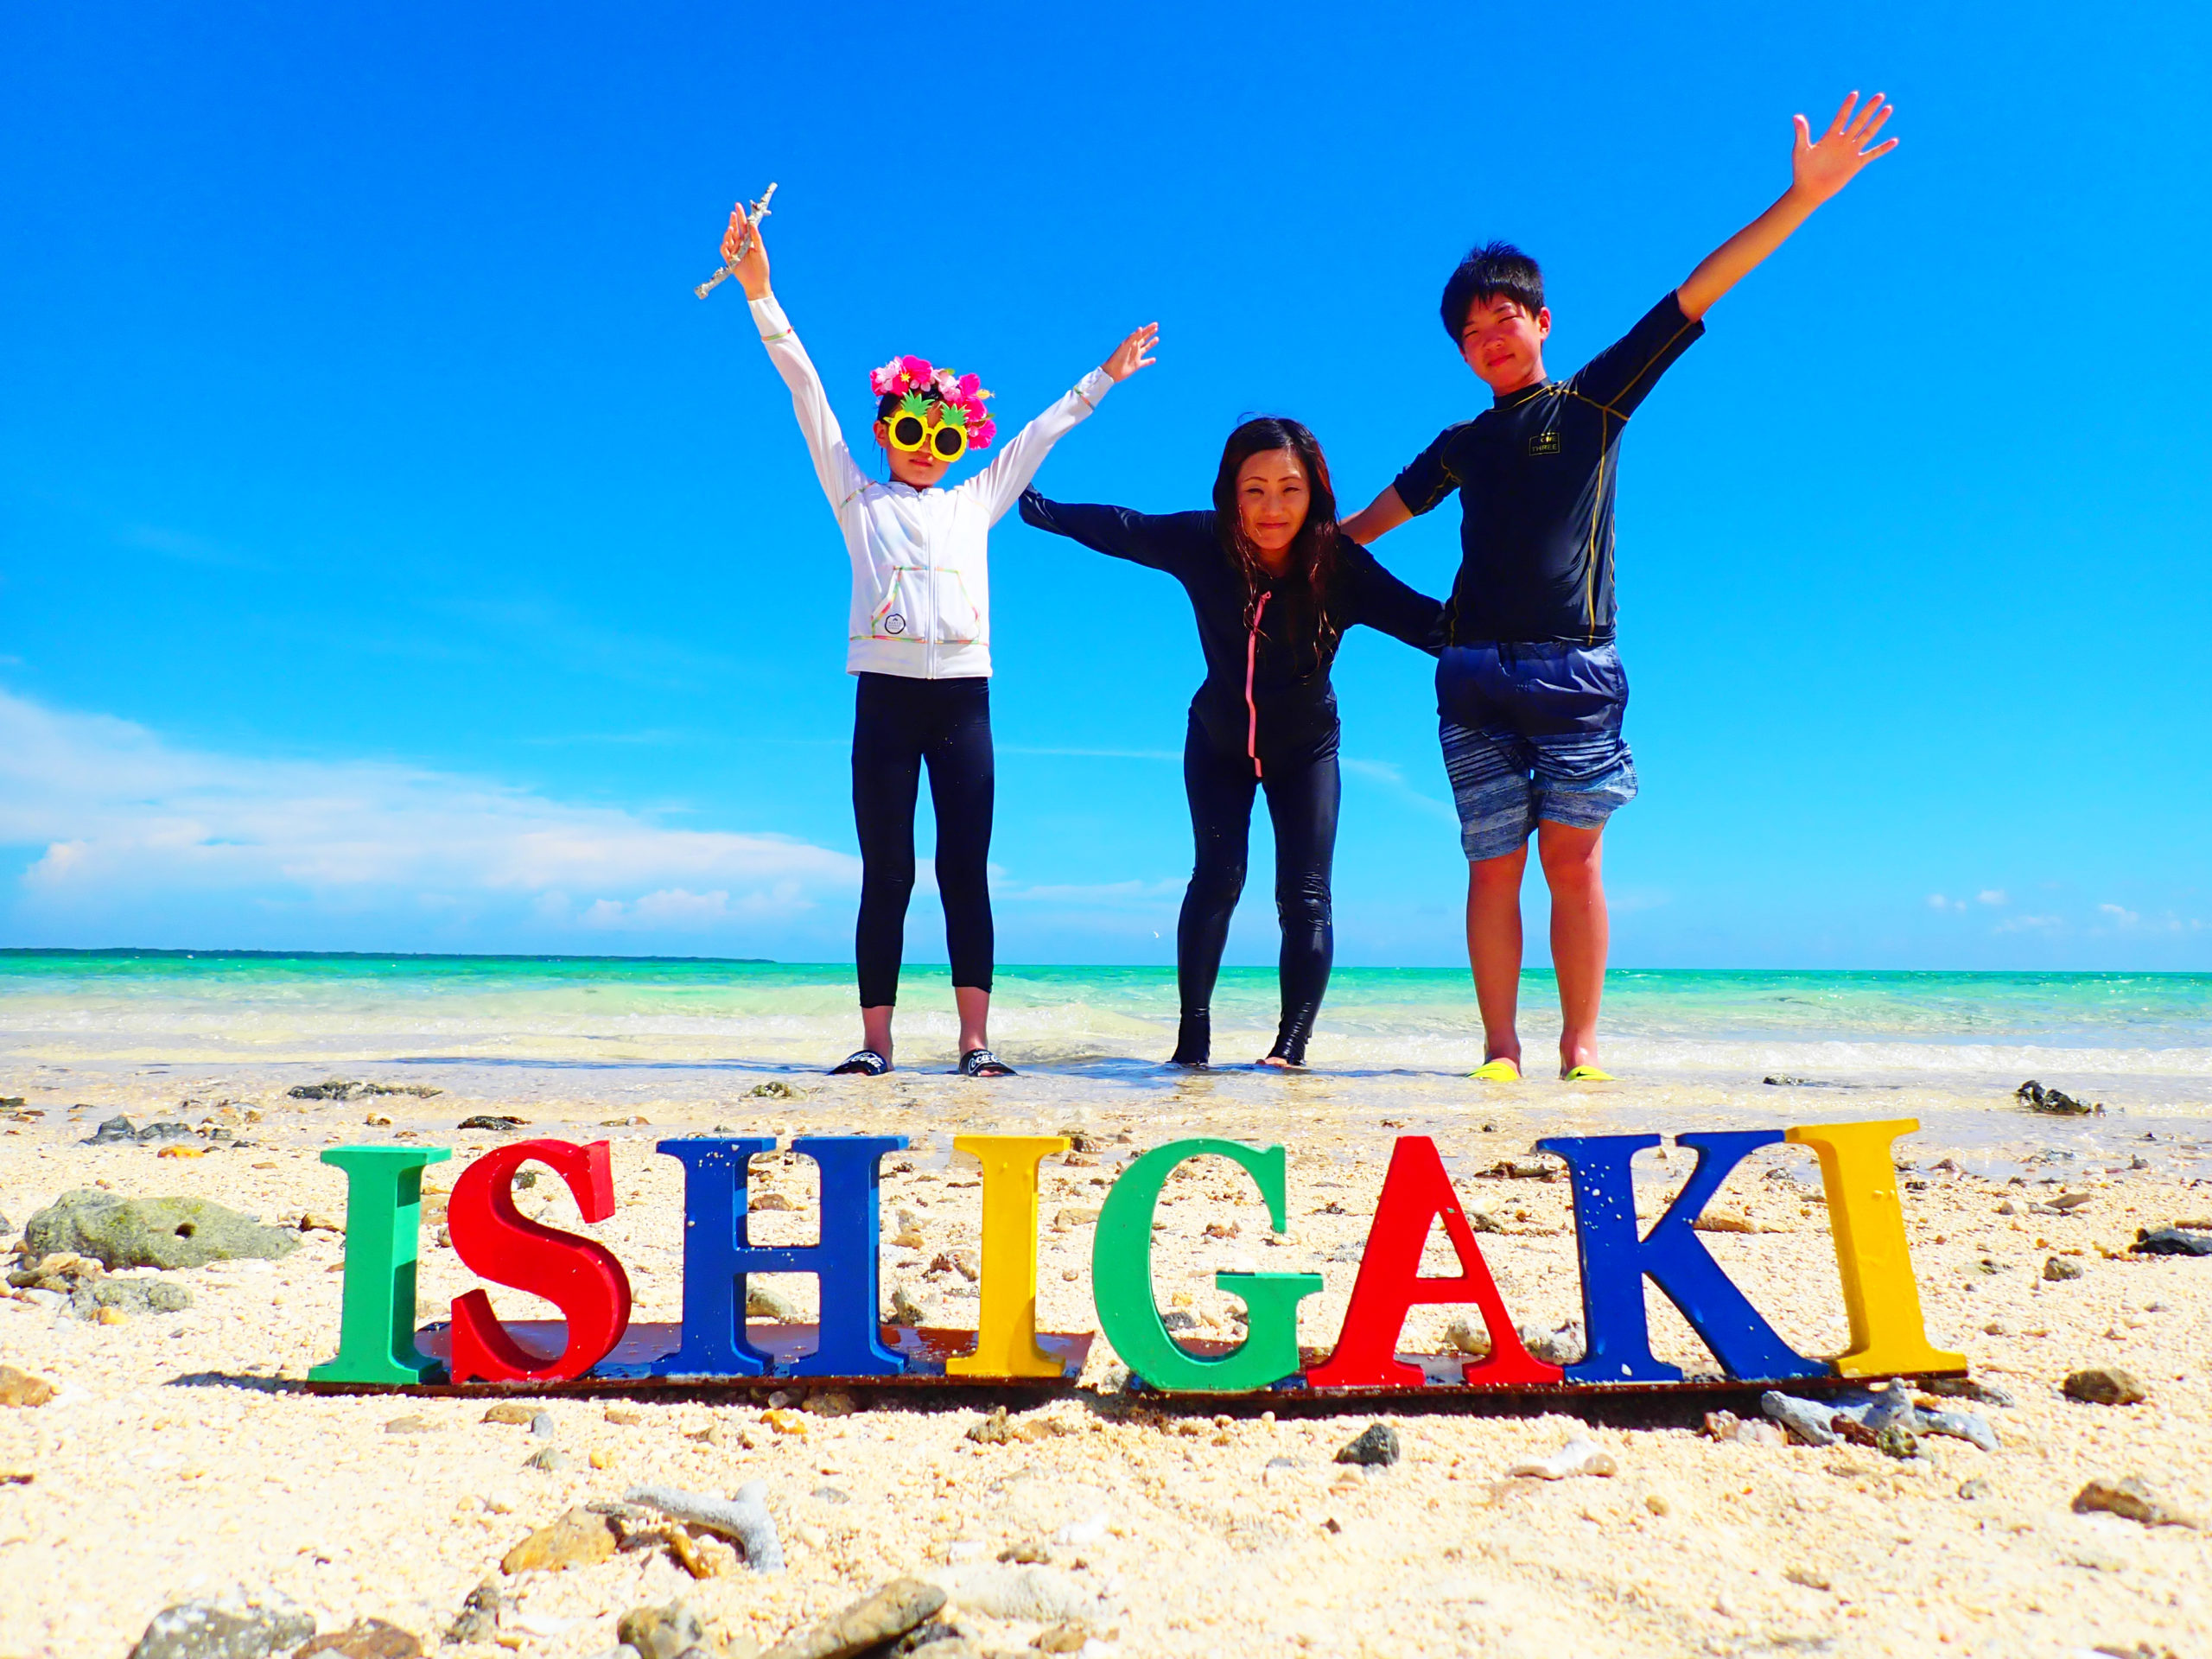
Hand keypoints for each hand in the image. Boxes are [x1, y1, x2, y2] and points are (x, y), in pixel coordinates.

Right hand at [722, 203, 771, 299]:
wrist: (757, 282)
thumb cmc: (762, 266)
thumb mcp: (760, 250)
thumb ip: (756, 237)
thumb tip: (753, 224)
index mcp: (749, 240)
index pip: (744, 226)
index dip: (741, 216)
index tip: (738, 206)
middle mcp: (741, 244)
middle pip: (736, 229)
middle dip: (734, 220)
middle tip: (733, 212)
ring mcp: (735, 251)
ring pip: (729, 238)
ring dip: (729, 232)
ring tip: (732, 227)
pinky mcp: (730, 259)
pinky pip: (724, 249)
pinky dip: (724, 244)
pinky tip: (727, 240)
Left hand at [1101, 322, 1159, 382]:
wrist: (1112, 371)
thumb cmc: (1117, 357)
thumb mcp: (1125, 346)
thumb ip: (1133, 337)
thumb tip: (1140, 328)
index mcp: (1131, 342)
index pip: (1141, 333)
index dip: (1148, 329)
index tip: (1156, 324)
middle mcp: (1134, 348)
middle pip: (1144, 339)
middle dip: (1150, 333)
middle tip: (1156, 327)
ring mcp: (1135, 357)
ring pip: (1145, 349)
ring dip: (1151, 344)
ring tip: (1157, 338)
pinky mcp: (1136, 365)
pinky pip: (1145, 362)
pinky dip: (1149, 361)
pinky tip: (1154, 359)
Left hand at [1789, 91, 1897, 206]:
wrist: (1809, 190)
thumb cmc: (1802, 170)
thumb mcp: (1801, 150)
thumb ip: (1802, 133)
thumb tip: (1796, 116)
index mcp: (1830, 136)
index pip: (1841, 117)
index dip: (1848, 106)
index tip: (1854, 94)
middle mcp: (1843, 141)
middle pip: (1859, 121)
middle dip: (1868, 109)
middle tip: (1879, 95)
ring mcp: (1851, 152)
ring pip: (1868, 133)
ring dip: (1878, 122)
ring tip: (1888, 108)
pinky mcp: (1856, 164)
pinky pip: (1872, 154)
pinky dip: (1883, 148)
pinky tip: (1894, 141)